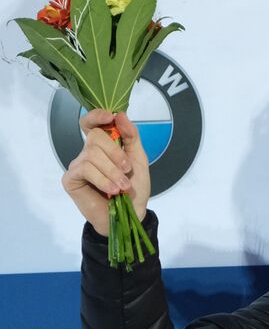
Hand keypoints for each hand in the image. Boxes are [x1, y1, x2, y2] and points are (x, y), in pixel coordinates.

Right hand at [61, 110, 149, 235]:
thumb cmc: (134, 187)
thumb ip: (131, 136)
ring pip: (92, 154)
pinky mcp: (71, 179)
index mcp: (103, 145)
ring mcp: (78, 165)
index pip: (90, 123)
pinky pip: (85, 170)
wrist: (131, 213)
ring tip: (122, 186)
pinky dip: (103, 179)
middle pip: (95, 137)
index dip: (96, 116)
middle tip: (127, 169)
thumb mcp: (139, 159)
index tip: (109, 117)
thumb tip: (120, 115)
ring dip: (112, 171)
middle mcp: (87, 152)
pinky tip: (112, 190)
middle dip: (115, 152)